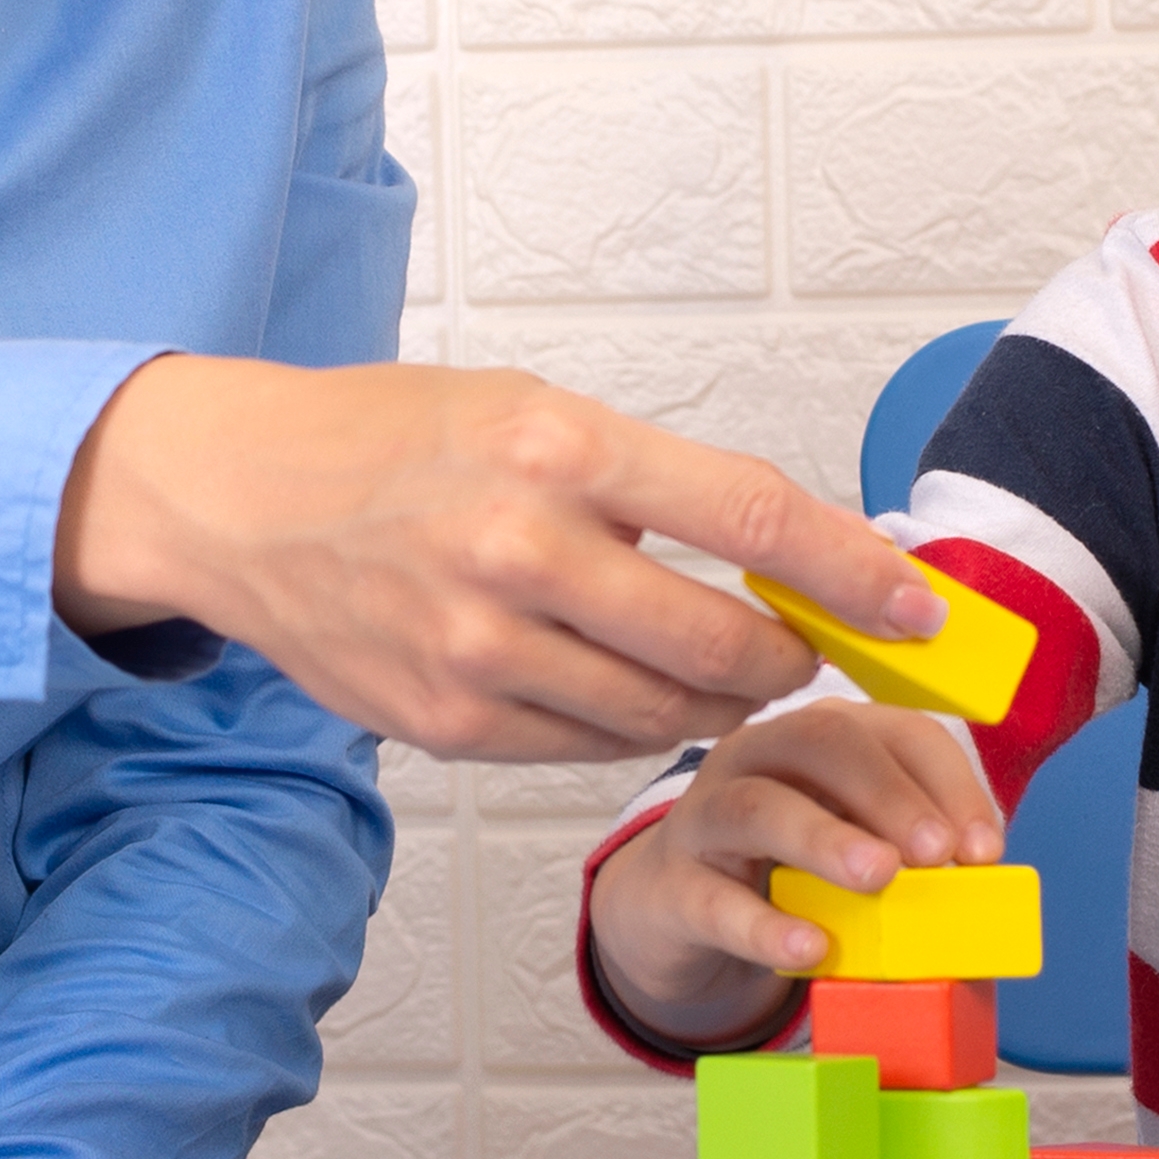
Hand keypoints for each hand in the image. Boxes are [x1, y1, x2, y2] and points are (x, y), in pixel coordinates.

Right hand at [56, 359, 943, 762]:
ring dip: (719, 702)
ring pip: (663, 713)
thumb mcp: (528, 410)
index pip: (748, 515)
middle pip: (719, 641)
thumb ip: (647, 481)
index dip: (852, 572)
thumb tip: (781, 550)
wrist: (240, 500)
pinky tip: (629, 690)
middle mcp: (518, 552)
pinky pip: (589, 747)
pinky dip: (634, 727)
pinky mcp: (449, 723)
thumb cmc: (394, 442)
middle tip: (804, 648)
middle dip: (787, 657)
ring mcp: (479, 652)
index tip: (918, 608)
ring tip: (726, 671)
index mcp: (555, 448)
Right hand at [584, 699, 1002, 1050]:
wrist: (675, 917)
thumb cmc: (785, 878)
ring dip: (825, 838)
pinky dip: (763, 924)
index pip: (895, 731)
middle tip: (936, 853)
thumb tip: (989, 905)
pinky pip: (713, 899)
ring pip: (758, 806)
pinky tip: (809, 947)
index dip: (947, 781)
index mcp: (821, 740)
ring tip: (878, 877)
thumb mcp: (854, 857)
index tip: (984, 849)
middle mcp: (760, 757)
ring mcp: (706, 816)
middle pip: (823, 741)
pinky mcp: (671, 887)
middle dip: (890, 792)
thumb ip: (913, 867)